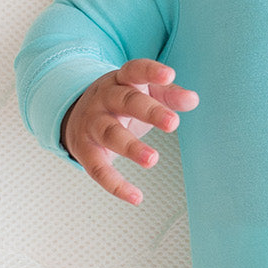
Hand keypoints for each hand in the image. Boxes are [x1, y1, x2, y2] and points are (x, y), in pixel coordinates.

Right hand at [62, 58, 198, 204]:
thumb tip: (193, 99)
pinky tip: (136, 197)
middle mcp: (104, 98)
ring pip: (111, 134)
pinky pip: (98, 168)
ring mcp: (92, 123)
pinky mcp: (85, 150)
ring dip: (131, 147)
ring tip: (153, 159)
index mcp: (121, 80)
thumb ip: (169, 95)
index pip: (135, 70)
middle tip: (173, 124)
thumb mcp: (143, 92)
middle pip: (126, 101)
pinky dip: (115, 184)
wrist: (74, 115)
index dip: (151, 71)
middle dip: (149, 112)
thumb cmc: (120, 103)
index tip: (169, 75)